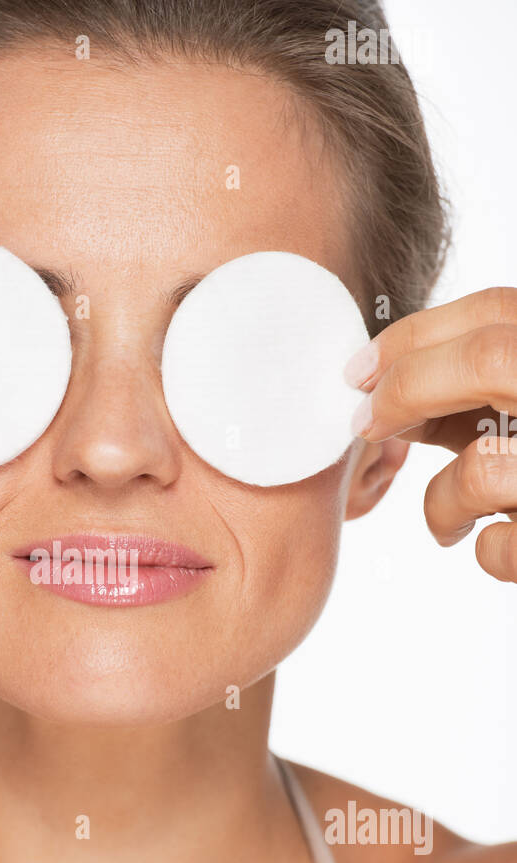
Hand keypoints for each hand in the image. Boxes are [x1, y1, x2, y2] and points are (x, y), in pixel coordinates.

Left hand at [346, 286, 516, 582]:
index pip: (499, 310)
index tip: (361, 369)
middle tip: (366, 423)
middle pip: (490, 360)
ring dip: (442, 500)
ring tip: (449, 518)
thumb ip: (474, 391)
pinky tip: (499, 545)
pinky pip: (503, 547)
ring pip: (485, 468)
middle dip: (408, 388)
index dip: (415, 335)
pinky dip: (487, 551)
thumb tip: (380, 389)